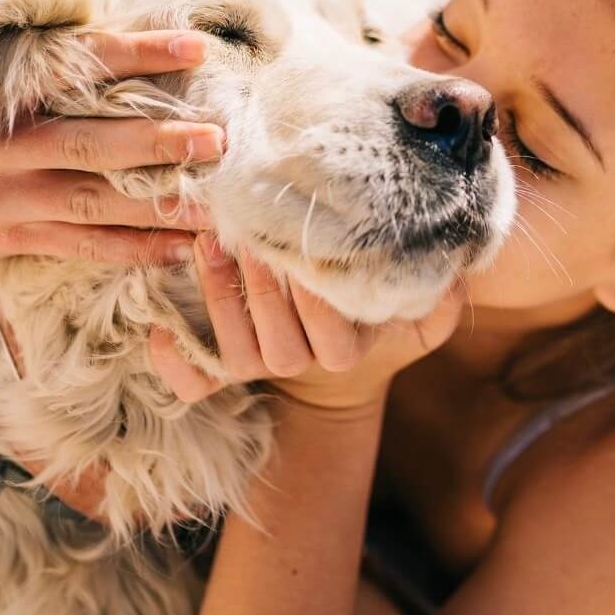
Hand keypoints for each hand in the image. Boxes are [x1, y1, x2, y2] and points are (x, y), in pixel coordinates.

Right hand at [0, 31, 218, 266]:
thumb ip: (46, 66)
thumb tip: (135, 34)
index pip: (76, 66)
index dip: (136, 55)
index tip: (196, 47)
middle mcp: (1, 150)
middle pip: (91, 144)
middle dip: (159, 143)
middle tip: (218, 138)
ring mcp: (8, 200)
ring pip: (96, 205)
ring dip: (161, 207)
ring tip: (219, 206)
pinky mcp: (15, 239)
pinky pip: (85, 247)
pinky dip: (136, 249)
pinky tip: (183, 247)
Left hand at [148, 232, 462, 410]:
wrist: (334, 362)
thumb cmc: (372, 315)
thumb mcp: (418, 314)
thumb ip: (441, 296)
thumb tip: (457, 265)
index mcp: (345, 349)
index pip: (332, 334)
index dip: (313, 298)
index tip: (301, 249)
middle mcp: (301, 362)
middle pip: (277, 340)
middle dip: (259, 287)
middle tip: (244, 230)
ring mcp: (261, 368)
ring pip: (236, 351)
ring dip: (218, 299)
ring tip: (208, 244)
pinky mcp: (224, 371)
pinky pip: (196, 383)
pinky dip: (175, 364)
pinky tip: (158, 331)